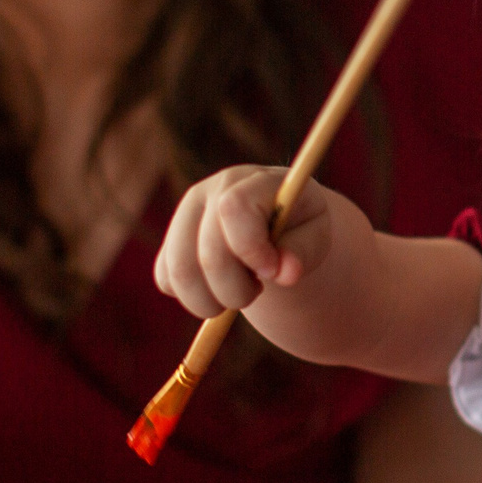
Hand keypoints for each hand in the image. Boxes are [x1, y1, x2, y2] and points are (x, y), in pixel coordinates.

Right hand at [154, 165, 343, 318]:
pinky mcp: (169, 243)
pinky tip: (218, 288)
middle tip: (256, 290)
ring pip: (179, 273)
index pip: (233, 209)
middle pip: (207, 253)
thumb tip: (285, 272)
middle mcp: (206, 192)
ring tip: (239, 294)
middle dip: (236, 289)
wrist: (274, 224)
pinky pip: (166, 280)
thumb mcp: (315, 234)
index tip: (271, 272)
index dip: (251, 249)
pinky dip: (193, 297)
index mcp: (249, 180)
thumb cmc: (297, 227)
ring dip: (211, 302)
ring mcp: (181, 217)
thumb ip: (304, 251)